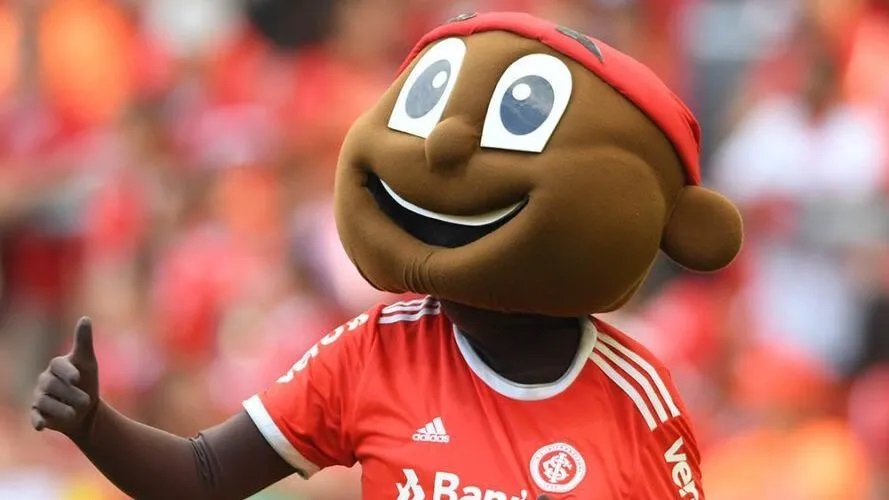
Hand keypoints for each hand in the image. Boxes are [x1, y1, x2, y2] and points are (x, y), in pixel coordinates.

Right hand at [31, 317, 99, 438]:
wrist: (86, 410)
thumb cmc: (87, 382)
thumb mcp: (88, 362)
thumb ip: (84, 341)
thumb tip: (85, 318)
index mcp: (57, 366)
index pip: (58, 365)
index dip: (67, 371)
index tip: (77, 378)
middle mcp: (45, 380)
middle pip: (53, 385)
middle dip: (71, 394)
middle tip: (86, 401)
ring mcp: (39, 397)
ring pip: (45, 402)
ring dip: (62, 408)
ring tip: (75, 412)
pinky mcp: (37, 413)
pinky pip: (34, 416)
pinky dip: (37, 420)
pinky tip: (41, 426)